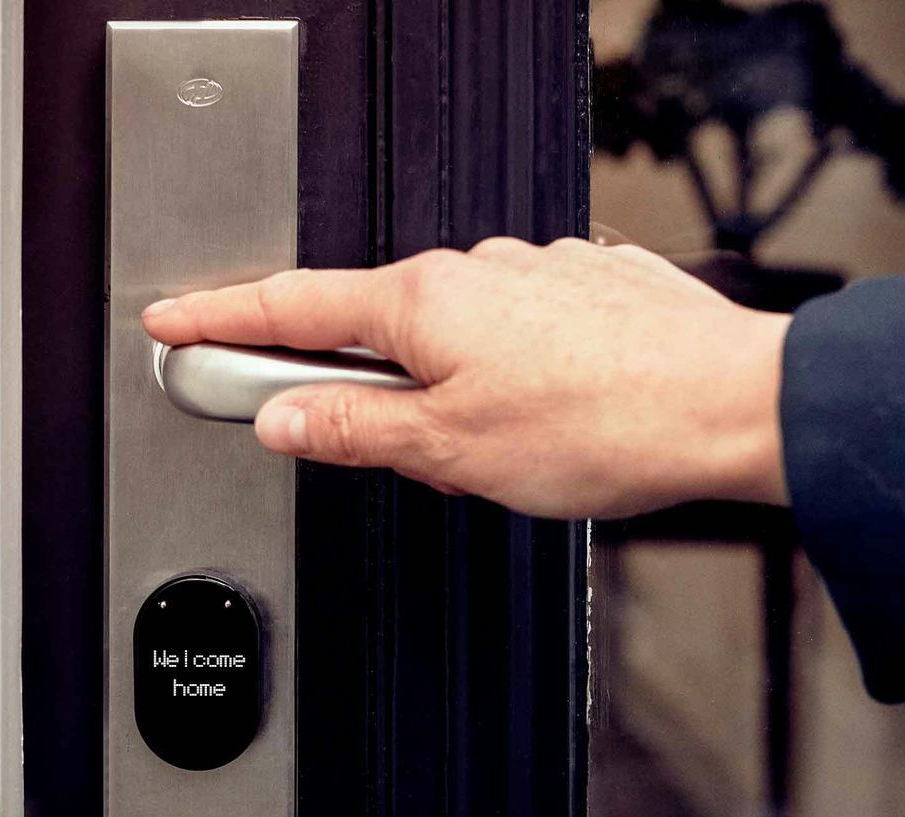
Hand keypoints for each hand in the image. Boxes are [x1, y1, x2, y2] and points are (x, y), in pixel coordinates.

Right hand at [141, 236, 792, 518]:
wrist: (733, 406)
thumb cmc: (606, 423)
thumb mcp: (447, 450)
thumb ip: (351, 429)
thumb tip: (284, 416)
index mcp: (421, 299)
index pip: (289, 306)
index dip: (219, 319)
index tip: (171, 320)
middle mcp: (473, 269)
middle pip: (373, 329)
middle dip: (373, 397)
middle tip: (407, 460)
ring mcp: (532, 273)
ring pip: (449, 342)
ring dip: (448, 398)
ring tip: (507, 457)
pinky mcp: (583, 291)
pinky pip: (511, 338)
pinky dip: (507, 381)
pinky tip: (550, 425)